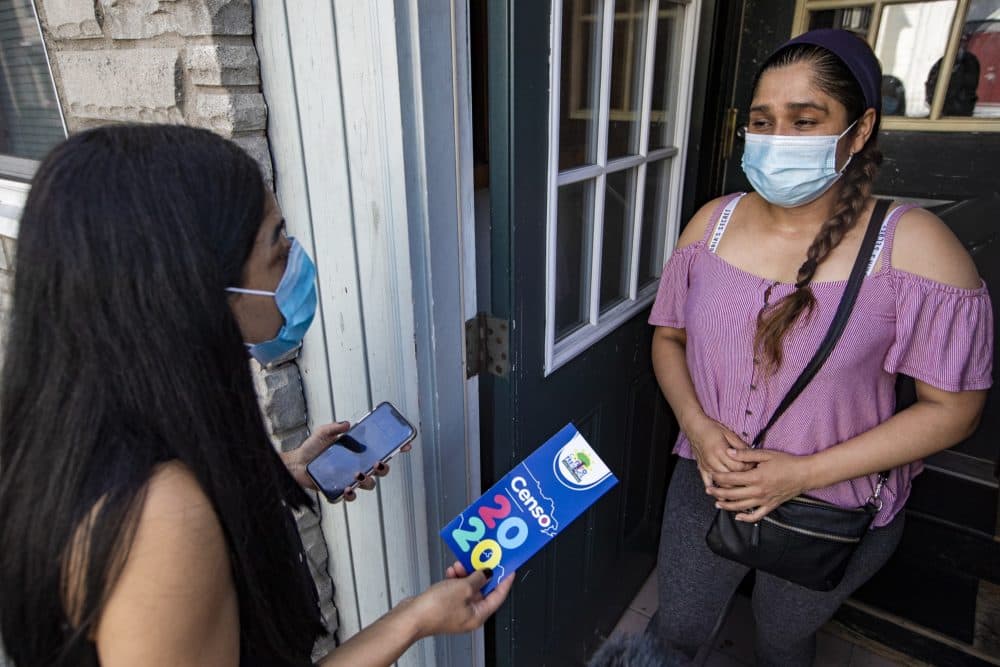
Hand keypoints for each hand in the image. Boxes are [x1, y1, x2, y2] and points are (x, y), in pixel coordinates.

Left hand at [279, 422, 410, 498]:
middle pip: (381, 470)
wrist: (296, 464)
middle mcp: (359, 465)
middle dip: (384, 468)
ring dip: (367, 480)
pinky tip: (347, 488)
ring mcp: (351, 479)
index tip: (406, 444)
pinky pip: (351, 496)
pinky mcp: (340, 490)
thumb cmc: (312, 448)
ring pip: (369, 484)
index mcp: (360, 451)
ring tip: (358, 474)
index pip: (382, 450)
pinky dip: (351, 494)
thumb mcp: (323, 432)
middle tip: (378, 462)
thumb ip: (334, 427)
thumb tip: (347, 424)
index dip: (396, 448)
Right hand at [408, 562, 514, 637]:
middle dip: (480, 573)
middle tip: (483, 559)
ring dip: (466, 573)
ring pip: (468, 587)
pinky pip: (456, 588)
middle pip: (482, 590)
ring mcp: (456, 609)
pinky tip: (451, 571)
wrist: (412, 616)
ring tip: (461, 564)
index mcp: (478, 615)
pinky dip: (455, 578)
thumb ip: (478, 578)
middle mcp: (469, 614)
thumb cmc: (435, 610)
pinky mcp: (445, 604)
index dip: (505, 581)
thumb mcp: (463, 588)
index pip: (498, 596)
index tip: (509, 568)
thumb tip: (487, 573)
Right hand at [686, 416, 752, 489]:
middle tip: (750, 477)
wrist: (694, 427)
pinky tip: (722, 494)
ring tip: (741, 486)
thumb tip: (752, 456)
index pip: (739, 467)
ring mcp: (706, 466)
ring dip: (732, 486)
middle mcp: (713, 461)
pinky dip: (715, 490)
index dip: (749, 468)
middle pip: (732, 477)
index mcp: (721, 451)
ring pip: (722, 483)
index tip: (754, 466)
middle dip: (742, 478)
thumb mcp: (729, 434)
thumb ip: (741, 447)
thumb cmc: (712, 429)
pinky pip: (708, 483)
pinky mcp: (701, 469)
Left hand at [707, 448, 811, 521]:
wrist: (805, 474)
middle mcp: (759, 491)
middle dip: (718, 493)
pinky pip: (757, 516)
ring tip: (717, 503)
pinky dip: (746, 518)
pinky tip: (737, 516)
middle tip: (708, 490)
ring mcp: (765, 500)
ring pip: (741, 507)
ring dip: (727, 506)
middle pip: (733, 495)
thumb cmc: (786, 462)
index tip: (712, 475)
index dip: (719, 478)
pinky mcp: (771, 506)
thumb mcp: (765, 454)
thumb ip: (745, 454)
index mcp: (756, 477)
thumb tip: (729, 452)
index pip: (731, 479)